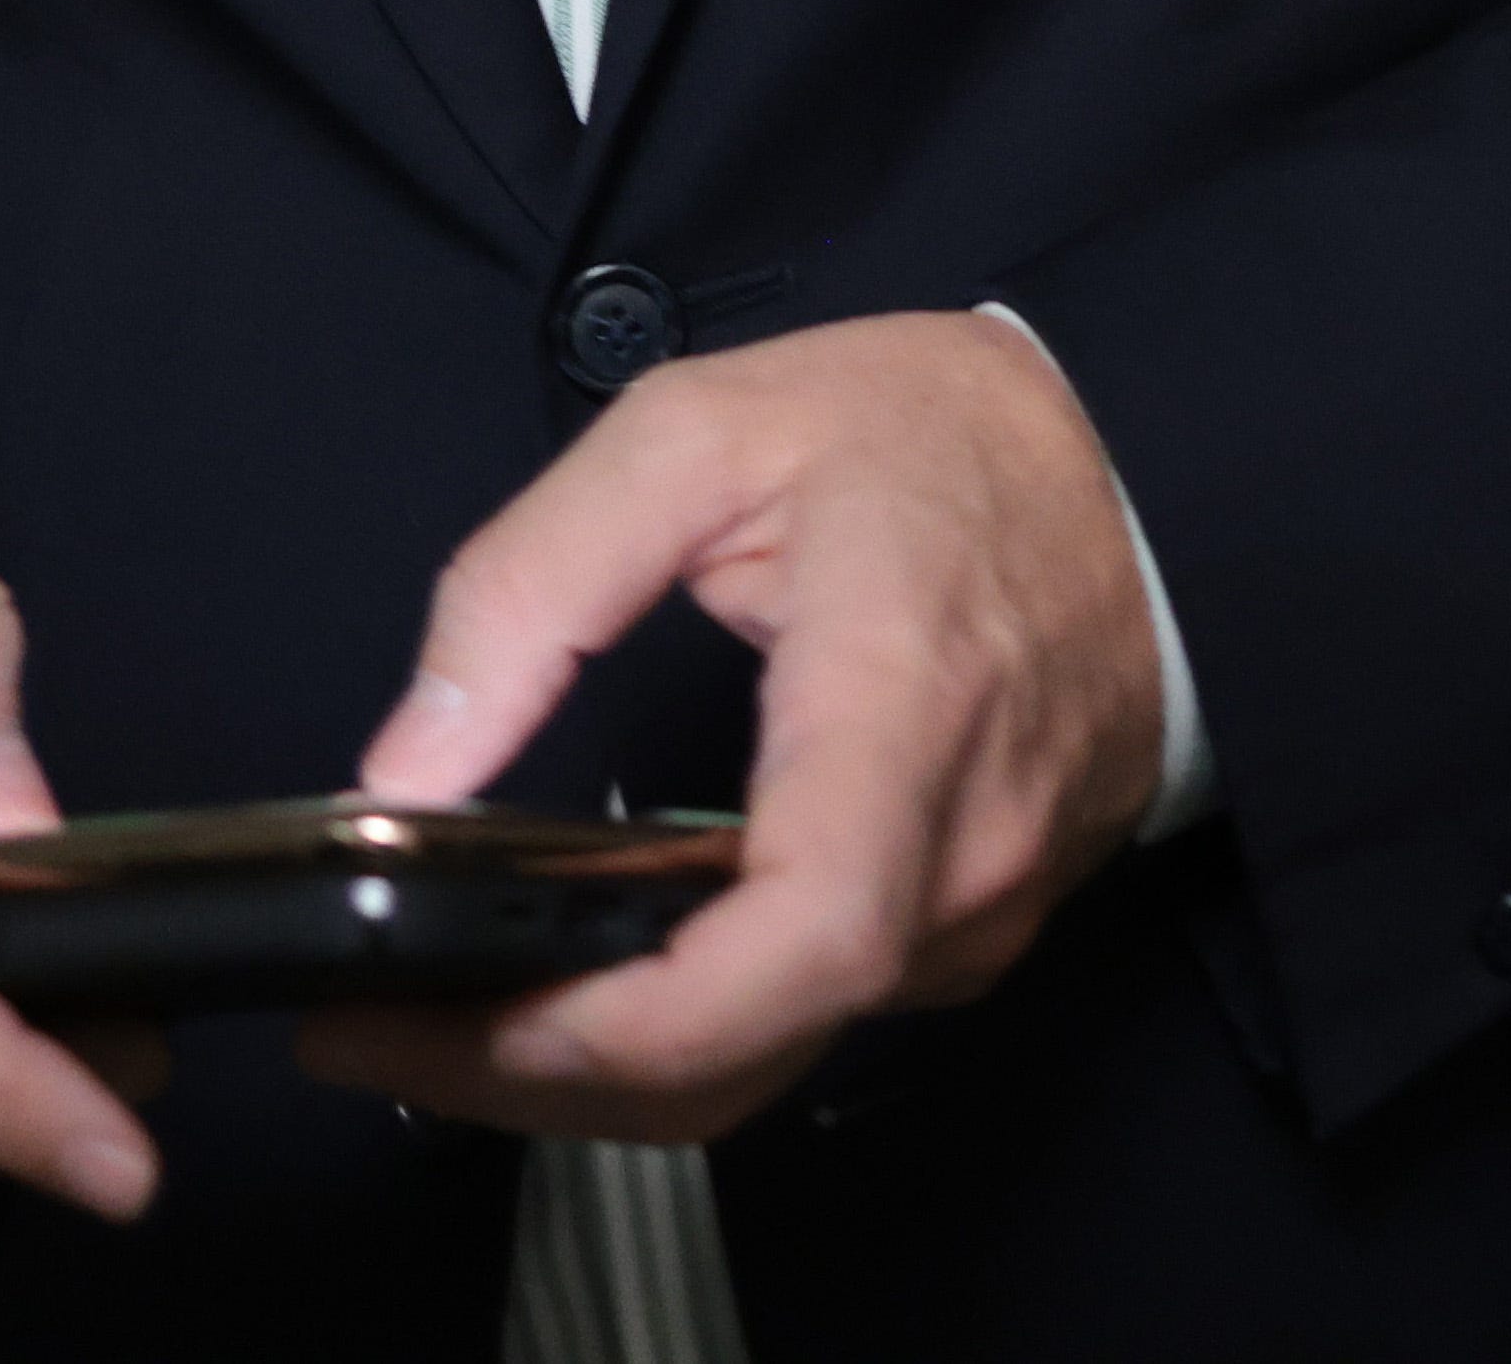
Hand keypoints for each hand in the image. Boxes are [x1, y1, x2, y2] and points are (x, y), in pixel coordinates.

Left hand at [302, 316, 1167, 1148]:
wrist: (1147, 469)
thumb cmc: (939, 438)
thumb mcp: (702, 431)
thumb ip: (533, 584)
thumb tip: (408, 768)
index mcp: (898, 710)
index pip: (799, 939)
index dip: (627, 1022)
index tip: (460, 1015)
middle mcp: (955, 851)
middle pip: (746, 1053)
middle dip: (534, 1079)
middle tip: (364, 1033)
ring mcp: (976, 913)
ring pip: (766, 1062)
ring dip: (591, 1071)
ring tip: (434, 1010)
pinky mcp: (969, 932)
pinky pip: (810, 1022)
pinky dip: (680, 1031)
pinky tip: (580, 974)